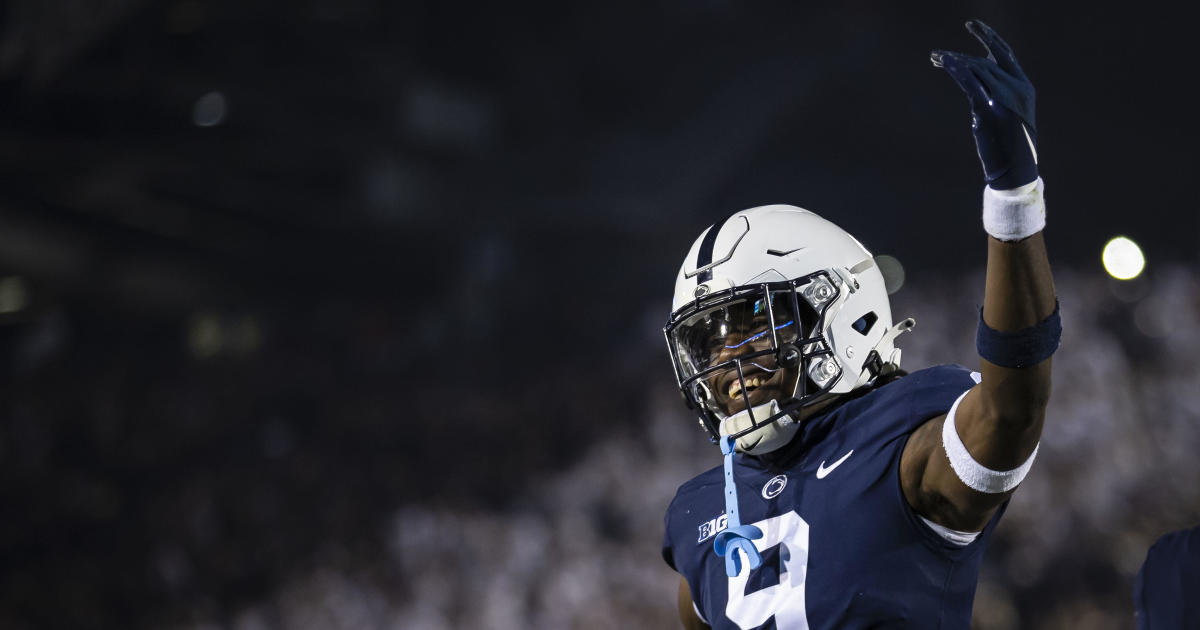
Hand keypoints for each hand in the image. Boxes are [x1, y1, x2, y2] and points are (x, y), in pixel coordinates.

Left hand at [932, 20, 1037, 189]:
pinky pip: (970, 84)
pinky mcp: (989, 109)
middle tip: (939, 50)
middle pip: (986, 60)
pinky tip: (945, 62)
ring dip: (953, 61)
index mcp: (1024, 88)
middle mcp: (1017, 88)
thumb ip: (992, 98)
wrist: (1016, 171)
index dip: (989, 38)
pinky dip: (957, 70)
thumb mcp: (1004, 117)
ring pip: (977, 69)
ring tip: (934, 58)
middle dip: (962, 51)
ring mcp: (1004, 98)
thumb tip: (972, 89)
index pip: (1006, 55)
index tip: (973, 25)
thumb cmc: (1010, 148)